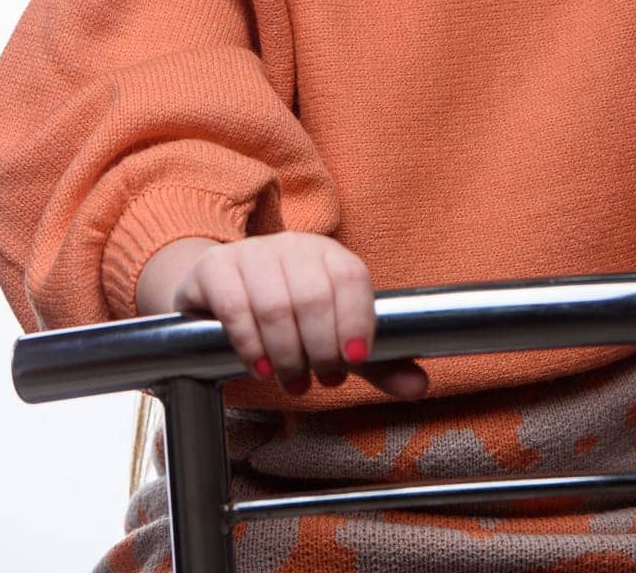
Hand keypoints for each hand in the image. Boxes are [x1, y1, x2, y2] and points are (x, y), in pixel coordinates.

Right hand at [171, 231, 431, 400]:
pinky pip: (235, 307)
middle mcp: (293, 246)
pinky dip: (251, 344)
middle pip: (314, 296)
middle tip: (320, 379)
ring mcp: (252, 254)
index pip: (351, 278)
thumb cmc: (288, 316)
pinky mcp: (216, 268)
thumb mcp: (333, 336)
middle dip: (320, 348)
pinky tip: (261, 367)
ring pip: (276, 306)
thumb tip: (419, 388)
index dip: (357, 322)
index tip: (355, 361)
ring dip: (287, 354)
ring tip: (291, 380)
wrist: (222, 289)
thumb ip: (376, 363)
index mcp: (330, 255)